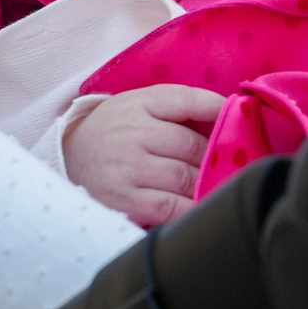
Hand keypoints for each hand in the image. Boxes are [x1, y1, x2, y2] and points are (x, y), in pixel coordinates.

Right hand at [62, 84, 224, 226]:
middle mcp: (133, 133)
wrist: (68, 159)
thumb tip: (229, 118)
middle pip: (192, 145)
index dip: (219, 110)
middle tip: (230, 164)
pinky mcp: (125, 201)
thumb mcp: (138, 106)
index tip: (239, 118)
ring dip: (206, 184)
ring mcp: (128, 169)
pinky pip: (171, 208)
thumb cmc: (115, 131)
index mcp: (139, 103)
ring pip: (186, 178)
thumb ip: (178, 108)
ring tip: (216, 185)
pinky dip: (191, 208)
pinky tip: (199, 206)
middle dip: (215, 157)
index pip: (187, 100)